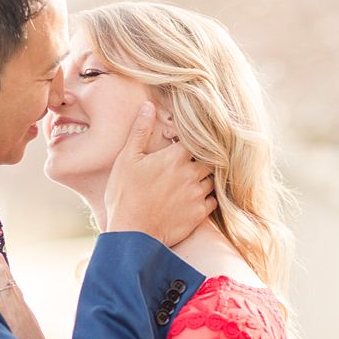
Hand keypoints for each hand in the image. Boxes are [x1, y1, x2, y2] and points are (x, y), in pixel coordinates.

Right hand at [105, 102, 215, 244]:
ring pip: (212, 179)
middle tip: (190, 163)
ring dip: (205, 177)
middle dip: (201, 159)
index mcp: (175, 157)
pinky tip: (195, 197)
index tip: (185, 145)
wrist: (132, 233)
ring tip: (192, 180)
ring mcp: (198, 194)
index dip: (192, 141)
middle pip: (208, 159)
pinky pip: (214, 200)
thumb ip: (140, 131)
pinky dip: (208, 197)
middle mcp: (191, 173)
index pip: (196, 140)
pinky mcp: (200, 213)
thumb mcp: (127, 159)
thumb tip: (148, 106)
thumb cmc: (125, 195)